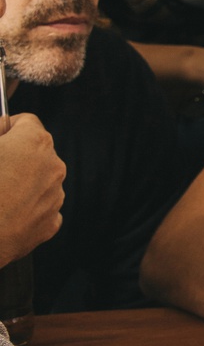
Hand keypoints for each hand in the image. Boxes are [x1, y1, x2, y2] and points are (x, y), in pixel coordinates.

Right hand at [0, 114, 64, 265]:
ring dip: (22, 182)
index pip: (26, 122)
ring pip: (40, 180)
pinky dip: (26, 208)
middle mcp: (53, 166)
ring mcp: (55, 196)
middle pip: (36, 152)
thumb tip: (2, 127)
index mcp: (35, 142)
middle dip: (16, 156)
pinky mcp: (51, 223)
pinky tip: (5, 213)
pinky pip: (40, 207)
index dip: (8, 128)